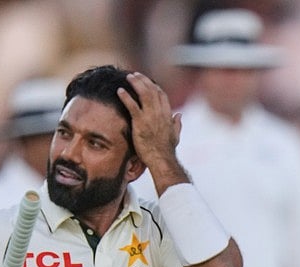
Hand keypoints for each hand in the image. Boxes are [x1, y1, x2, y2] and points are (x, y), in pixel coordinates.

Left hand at [117, 72, 186, 186]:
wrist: (161, 158)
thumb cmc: (167, 150)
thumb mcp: (175, 135)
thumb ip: (177, 124)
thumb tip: (179, 115)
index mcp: (167, 115)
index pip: (161, 95)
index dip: (154, 86)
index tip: (147, 81)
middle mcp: (160, 112)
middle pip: (152, 90)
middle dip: (143, 80)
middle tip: (135, 74)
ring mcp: (150, 116)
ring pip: (144, 93)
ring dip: (136, 83)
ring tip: (128, 77)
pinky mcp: (140, 122)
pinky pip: (132, 105)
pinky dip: (126, 97)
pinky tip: (120, 90)